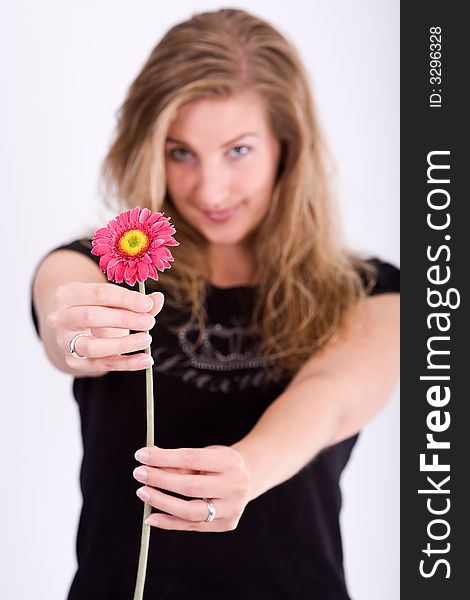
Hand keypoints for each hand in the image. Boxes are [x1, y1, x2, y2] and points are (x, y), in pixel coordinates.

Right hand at [46, 282, 163, 374]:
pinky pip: (102, 365)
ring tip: (146, 340)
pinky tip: (145, 360)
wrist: (73, 330)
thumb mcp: (111, 301)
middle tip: (149, 322)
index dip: (125, 299)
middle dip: (123, 320)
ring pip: (92, 346)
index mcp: (68, 294)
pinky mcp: (74, 362)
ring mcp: (64, 342)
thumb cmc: (96, 309)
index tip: (147, 305)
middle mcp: (60, 318)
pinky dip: (127, 363)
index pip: (98, 294)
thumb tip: (158, 298)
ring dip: (123, 344)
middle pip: (91, 317)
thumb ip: (134, 301)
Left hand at [133, 445, 251, 531]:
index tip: (141, 455)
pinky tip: (151, 516)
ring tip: (143, 492)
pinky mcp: (226, 524)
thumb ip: (179, 461)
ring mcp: (232, 508)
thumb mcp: (206, 455)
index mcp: (230, 462)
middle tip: (139, 473)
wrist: (249, 478)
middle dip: (160, 480)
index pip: (191, 459)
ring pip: (191, 511)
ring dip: (162, 502)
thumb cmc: (221, 464)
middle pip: (190, 486)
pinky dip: (169, 523)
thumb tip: (149, 459)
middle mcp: (235, 486)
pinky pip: (192, 526)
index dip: (164, 457)